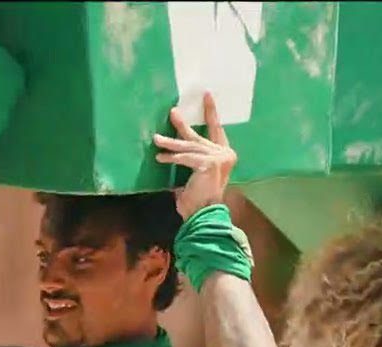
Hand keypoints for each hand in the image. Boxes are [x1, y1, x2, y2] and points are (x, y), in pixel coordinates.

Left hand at [154, 93, 236, 219]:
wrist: (204, 215)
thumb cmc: (198, 200)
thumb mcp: (195, 176)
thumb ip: (191, 160)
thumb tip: (174, 149)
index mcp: (225, 156)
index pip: (217, 130)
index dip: (211, 113)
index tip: (206, 96)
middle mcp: (225, 154)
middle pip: (199, 136)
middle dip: (183, 124)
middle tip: (173, 112)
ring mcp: (219, 158)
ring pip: (189, 147)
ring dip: (170, 143)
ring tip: (156, 139)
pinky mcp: (209, 163)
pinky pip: (186, 157)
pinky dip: (172, 158)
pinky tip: (160, 158)